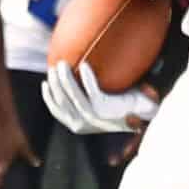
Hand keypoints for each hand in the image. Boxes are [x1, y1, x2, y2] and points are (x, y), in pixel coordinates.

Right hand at [42, 61, 157, 135]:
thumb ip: (86, 99)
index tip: (45, 82)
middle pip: (61, 100)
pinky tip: (84, 65)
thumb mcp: (98, 106)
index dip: (48, 97)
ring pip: (72, 95)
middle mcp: (82, 124)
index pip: (57, 111)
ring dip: (65, 78)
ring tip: (63, 63)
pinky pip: (91, 90)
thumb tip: (74, 76)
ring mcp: (92, 117)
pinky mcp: (103, 109)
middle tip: (55, 65)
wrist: (143, 113)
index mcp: (78, 126)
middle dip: (54, 82)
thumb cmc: (122, 108)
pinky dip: (87, 77)